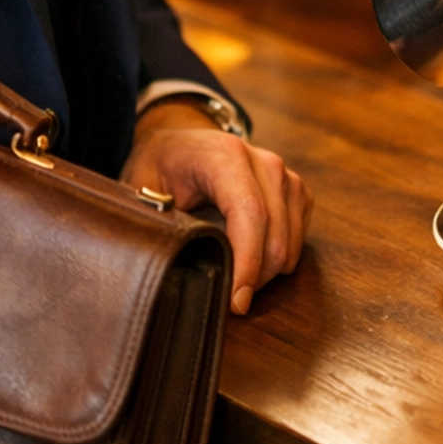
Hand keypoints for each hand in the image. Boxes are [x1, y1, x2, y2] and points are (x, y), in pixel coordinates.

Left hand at [124, 99, 310, 315]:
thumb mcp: (143, 187)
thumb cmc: (161, 165)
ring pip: (290, 241)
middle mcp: (264, 162)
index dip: (247, 263)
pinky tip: (252, 261)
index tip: (235, 303)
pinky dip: (278, 258)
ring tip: (235, 282)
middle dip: (255, 278)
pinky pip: (298, 236)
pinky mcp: (294, 189)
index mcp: (225, 156)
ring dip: (267, 272)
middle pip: (275, 235)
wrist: (182, 140)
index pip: (250, 214)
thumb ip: (158, 220)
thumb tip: (168, 262)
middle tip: (228, 302)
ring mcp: (284, 175)